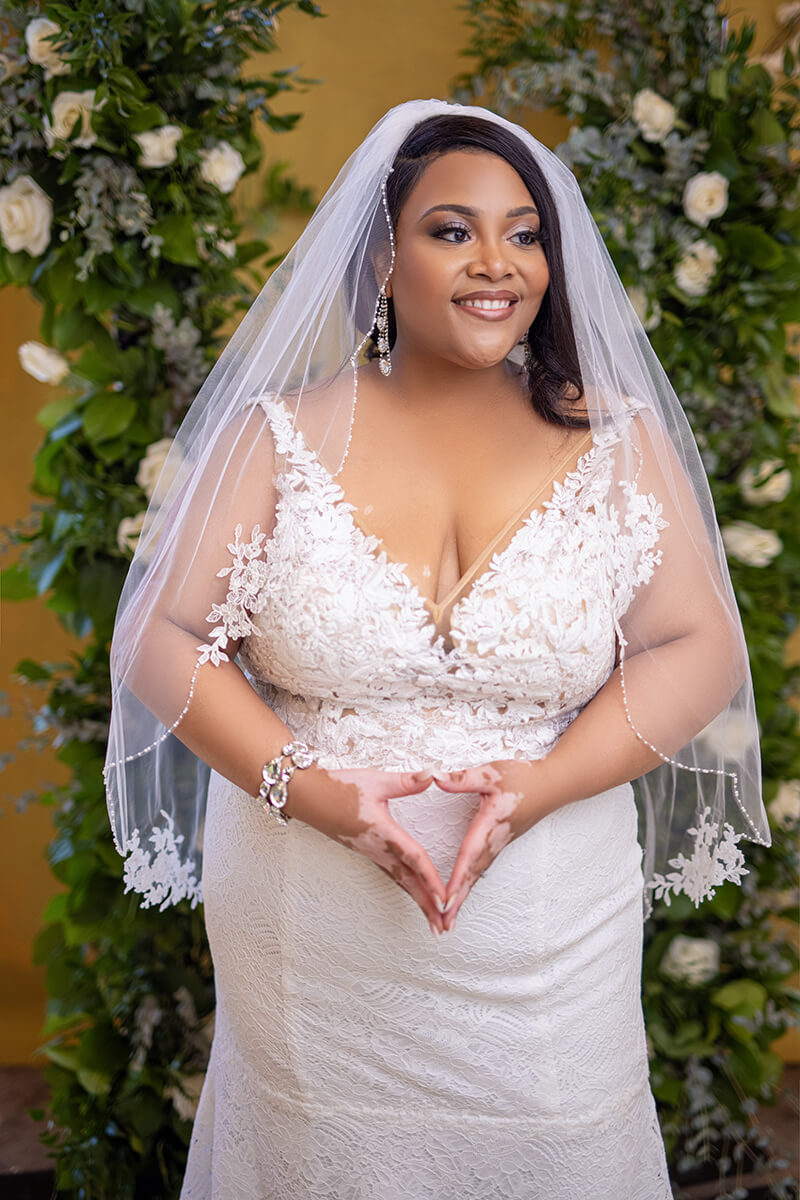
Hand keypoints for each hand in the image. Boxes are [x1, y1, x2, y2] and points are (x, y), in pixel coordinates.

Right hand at [287, 765, 446, 932]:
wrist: (306, 796)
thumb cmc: (338, 788)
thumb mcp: (375, 781)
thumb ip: (406, 782)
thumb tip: (432, 776)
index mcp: (383, 832)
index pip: (413, 859)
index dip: (431, 879)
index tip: (445, 899)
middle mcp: (378, 848)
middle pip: (408, 882)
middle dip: (427, 905)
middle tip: (444, 928)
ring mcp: (371, 852)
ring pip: (400, 882)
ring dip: (418, 901)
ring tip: (433, 920)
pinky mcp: (366, 851)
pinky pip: (391, 875)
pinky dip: (406, 888)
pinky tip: (413, 893)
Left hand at [433, 759, 542, 930]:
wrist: (554, 786)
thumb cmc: (524, 778)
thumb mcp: (492, 772)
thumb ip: (463, 777)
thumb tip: (434, 778)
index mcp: (490, 823)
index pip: (470, 854)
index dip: (458, 878)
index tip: (445, 899)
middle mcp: (495, 840)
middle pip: (473, 874)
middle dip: (457, 900)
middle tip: (442, 925)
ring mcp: (500, 845)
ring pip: (477, 874)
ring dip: (462, 897)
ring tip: (446, 919)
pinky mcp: (501, 844)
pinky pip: (481, 868)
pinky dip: (469, 884)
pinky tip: (460, 894)